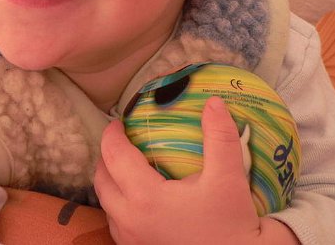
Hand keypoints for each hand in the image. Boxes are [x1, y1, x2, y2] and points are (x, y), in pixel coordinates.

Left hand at [94, 96, 292, 244]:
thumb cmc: (232, 225)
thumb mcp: (229, 178)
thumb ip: (220, 137)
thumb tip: (213, 102)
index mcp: (145, 198)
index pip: (114, 156)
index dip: (112, 134)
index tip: (119, 121)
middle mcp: (130, 221)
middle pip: (101, 180)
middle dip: (106, 156)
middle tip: (121, 140)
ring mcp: (132, 241)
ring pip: (106, 205)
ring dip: (110, 182)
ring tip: (127, 166)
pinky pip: (117, 224)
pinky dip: (120, 204)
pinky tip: (139, 198)